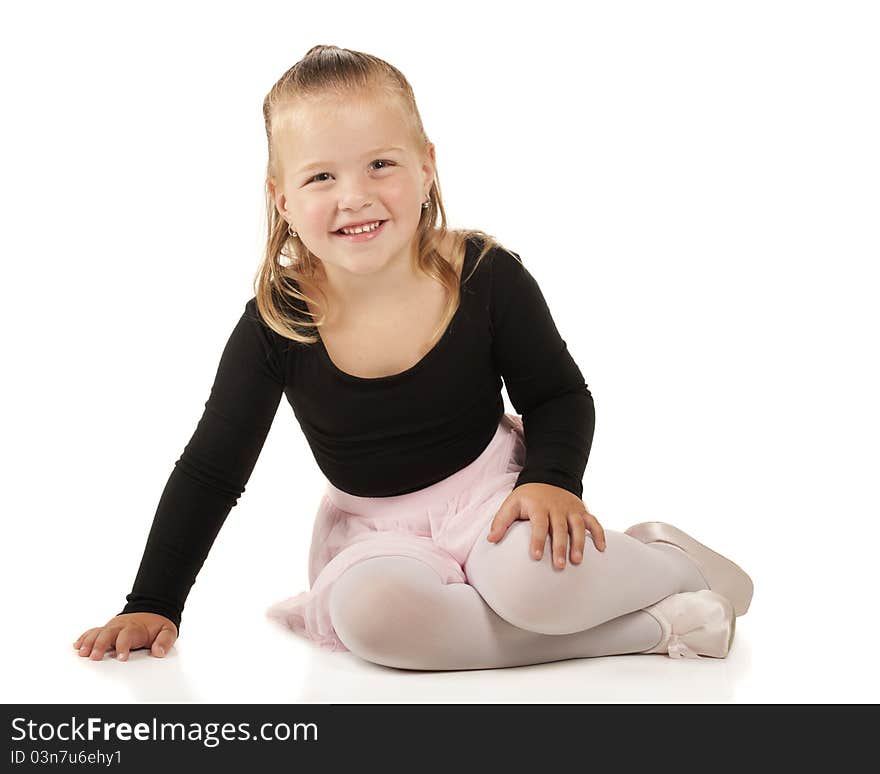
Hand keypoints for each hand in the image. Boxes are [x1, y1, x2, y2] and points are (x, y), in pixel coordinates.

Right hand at [73, 613, 177, 661]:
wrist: (152, 611)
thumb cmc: (157, 625)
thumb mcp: (168, 630)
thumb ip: (165, 641)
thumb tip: (159, 652)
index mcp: (136, 628)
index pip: (127, 636)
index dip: (123, 646)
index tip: (122, 658)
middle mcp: (122, 626)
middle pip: (108, 633)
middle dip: (101, 645)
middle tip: (95, 657)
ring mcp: (113, 627)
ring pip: (99, 632)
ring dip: (89, 642)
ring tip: (82, 652)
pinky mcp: (107, 628)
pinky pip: (94, 631)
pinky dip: (85, 637)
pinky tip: (77, 645)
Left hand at [486, 483, 606, 568]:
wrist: (547, 478)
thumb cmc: (527, 497)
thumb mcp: (511, 504)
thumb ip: (501, 521)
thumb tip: (491, 540)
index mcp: (538, 506)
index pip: (539, 524)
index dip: (537, 540)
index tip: (535, 556)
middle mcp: (557, 507)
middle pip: (560, 528)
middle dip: (560, 547)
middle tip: (559, 566)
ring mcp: (571, 509)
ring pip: (577, 526)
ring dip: (579, 544)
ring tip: (577, 561)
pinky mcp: (582, 511)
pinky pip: (593, 522)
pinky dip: (599, 534)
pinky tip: (602, 549)